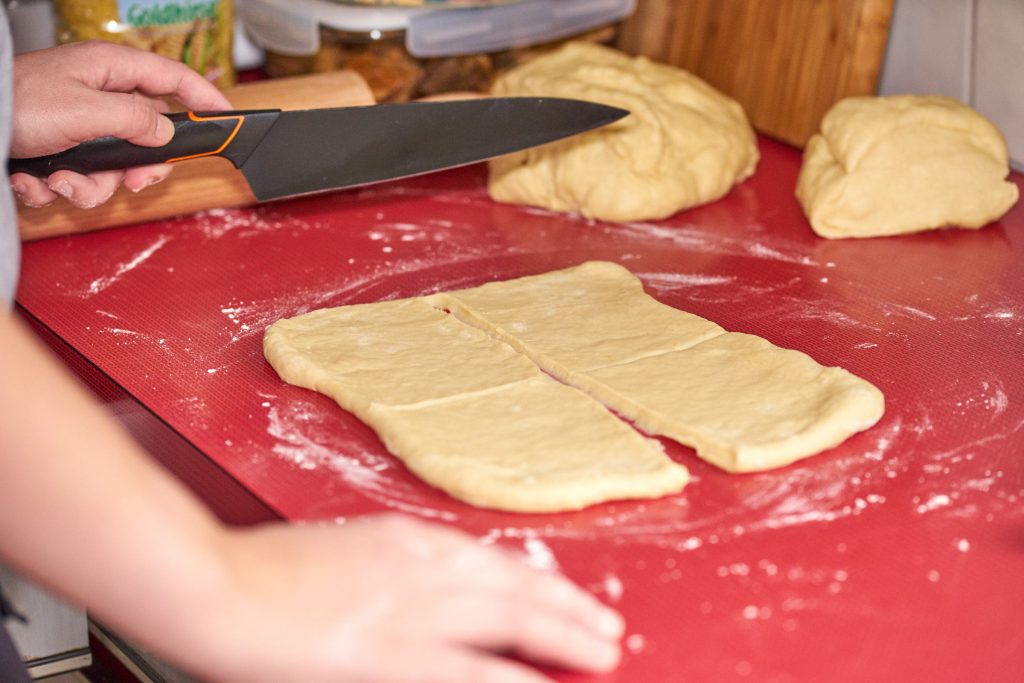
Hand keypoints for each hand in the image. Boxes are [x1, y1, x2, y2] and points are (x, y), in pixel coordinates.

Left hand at [9, 40, 230, 208]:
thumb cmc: (16, 104)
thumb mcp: (88, 111)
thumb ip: (138, 120)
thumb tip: (165, 132)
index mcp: (110, 71)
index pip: (174, 78)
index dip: (206, 99)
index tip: (229, 121)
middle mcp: (97, 97)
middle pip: (146, 139)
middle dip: (133, 170)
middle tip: (131, 181)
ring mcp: (77, 126)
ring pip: (110, 170)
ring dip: (86, 187)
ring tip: (57, 182)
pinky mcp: (58, 151)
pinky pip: (78, 179)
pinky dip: (57, 188)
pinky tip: (35, 179)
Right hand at [202, 515, 623, 682]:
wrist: (214, 585)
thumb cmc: (262, 571)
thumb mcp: (340, 553)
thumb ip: (388, 571)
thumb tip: (428, 599)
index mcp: (405, 540)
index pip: (492, 561)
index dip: (538, 583)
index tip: (567, 596)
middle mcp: (422, 568)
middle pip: (516, 588)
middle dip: (569, 609)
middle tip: (607, 627)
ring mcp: (412, 611)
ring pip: (511, 622)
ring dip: (564, 636)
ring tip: (601, 652)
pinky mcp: (394, 654)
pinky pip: (472, 672)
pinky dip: (513, 678)